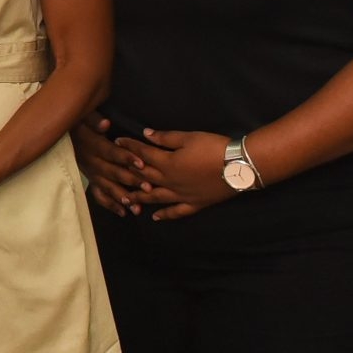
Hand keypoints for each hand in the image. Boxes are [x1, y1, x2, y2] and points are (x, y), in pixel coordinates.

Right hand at [73, 116, 150, 216]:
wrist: (63, 136)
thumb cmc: (79, 125)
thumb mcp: (83, 117)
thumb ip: (94, 120)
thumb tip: (105, 124)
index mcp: (92, 145)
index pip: (111, 152)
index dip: (125, 158)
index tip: (141, 163)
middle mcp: (91, 162)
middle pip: (112, 172)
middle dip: (131, 181)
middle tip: (148, 188)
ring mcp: (91, 174)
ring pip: (107, 187)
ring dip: (121, 196)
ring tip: (135, 206)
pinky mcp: (91, 181)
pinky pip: (99, 195)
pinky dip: (110, 205)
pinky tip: (123, 213)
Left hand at [116, 129, 236, 220]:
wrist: (240, 166)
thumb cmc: (214, 148)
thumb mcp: (189, 137)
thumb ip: (166, 138)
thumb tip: (146, 134)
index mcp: (167, 163)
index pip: (142, 154)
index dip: (129, 146)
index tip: (117, 141)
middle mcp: (169, 181)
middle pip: (144, 177)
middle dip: (127, 172)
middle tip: (113, 171)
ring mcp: (181, 195)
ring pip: (155, 197)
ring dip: (139, 197)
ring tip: (124, 198)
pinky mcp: (195, 204)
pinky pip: (177, 212)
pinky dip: (165, 215)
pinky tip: (154, 217)